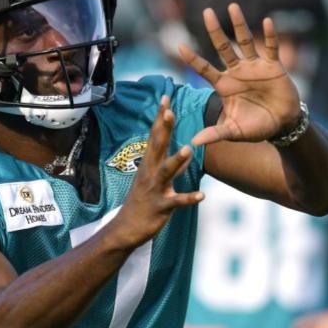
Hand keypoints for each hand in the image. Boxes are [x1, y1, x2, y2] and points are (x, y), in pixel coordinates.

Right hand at [109, 96, 203, 248]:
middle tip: (170, 112)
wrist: (126, 229)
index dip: (160, 118)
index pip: (155, 136)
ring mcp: (155, 189)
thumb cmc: (143, 203)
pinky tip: (202, 196)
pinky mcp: (160, 207)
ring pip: (166, 172)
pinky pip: (176, 202)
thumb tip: (184, 151)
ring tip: (187, 149)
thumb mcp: (155, 180)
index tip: (166, 98)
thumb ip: (171, 165)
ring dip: (176, 161)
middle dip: (164, 129)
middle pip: (157, 147)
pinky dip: (188, 198)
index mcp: (149, 164)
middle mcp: (150, 173)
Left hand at [178, 3, 301, 145]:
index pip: (205, 69)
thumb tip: (194, 143)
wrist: (282, 126)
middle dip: (215, 31)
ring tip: (232, 6)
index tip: (179, 46)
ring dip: (240, 24)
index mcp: (225, 85)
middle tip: (206, 12)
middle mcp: (238, 72)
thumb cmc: (256, 128)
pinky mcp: (274, 67)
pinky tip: (267, 22)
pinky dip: (270, 36)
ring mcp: (255, 67)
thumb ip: (216, 133)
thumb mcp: (234, 131)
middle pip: (223, 47)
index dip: (193, 59)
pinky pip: (271, 48)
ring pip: (245, 41)